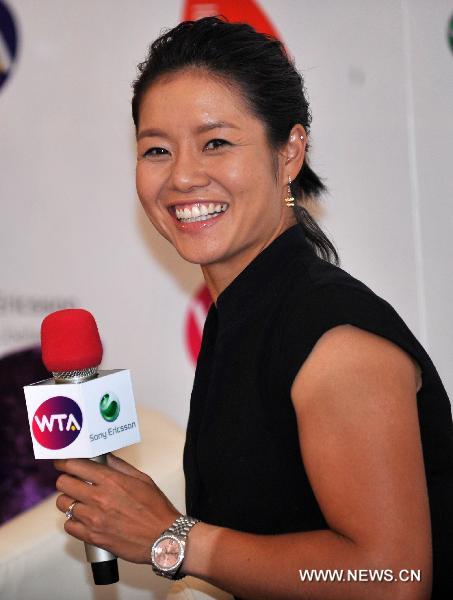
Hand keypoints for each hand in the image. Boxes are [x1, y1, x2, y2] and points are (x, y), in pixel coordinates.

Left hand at [55, 454, 180, 563]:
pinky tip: (84, 518)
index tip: (63, 463)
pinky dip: (73, 521)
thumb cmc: (156, 509)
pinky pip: (68, 525)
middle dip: (66, 479)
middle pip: (63, 483)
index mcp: (112, 480)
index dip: (65, 463)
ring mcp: (94, 518)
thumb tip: (105, 458)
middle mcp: (99, 498)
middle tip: (72, 481)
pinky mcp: (92, 537)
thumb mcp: (142, 479)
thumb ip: (120, 466)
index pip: (75, 466)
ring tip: (79, 501)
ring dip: (69, 500)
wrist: (164, 538)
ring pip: (63, 504)